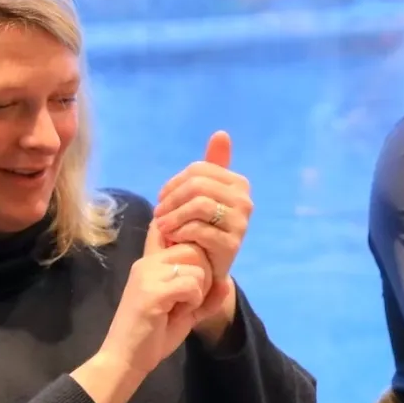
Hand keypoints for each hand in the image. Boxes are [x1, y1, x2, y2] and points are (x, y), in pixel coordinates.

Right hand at [96, 220, 211, 378]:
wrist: (126, 359)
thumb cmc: (153, 335)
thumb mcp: (185, 312)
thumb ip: (205, 297)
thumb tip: (227, 282)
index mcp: (151, 263)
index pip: (172, 232)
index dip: (192, 247)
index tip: (194, 275)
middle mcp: (147, 262)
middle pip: (194, 249)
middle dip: (204, 275)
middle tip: (191, 299)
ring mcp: (148, 274)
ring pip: (196, 267)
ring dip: (198, 291)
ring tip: (181, 308)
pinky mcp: (152, 290)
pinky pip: (191, 284)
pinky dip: (193, 301)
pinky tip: (178, 313)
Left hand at [151, 131, 252, 334]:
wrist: (204, 268)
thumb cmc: (199, 228)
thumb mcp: (202, 195)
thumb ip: (212, 165)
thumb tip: (222, 134)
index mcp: (238, 184)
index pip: (199, 170)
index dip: (174, 183)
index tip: (162, 199)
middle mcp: (244, 201)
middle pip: (198, 185)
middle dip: (172, 200)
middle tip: (158, 215)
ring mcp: (241, 223)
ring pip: (199, 204)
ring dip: (173, 216)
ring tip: (163, 227)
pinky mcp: (232, 244)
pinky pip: (199, 228)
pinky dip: (180, 232)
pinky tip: (173, 239)